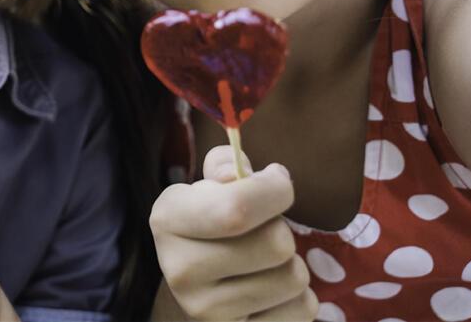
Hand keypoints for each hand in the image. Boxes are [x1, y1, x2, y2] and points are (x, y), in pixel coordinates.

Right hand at [149, 146, 317, 320]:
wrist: (199, 286)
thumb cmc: (213, 222)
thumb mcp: (210, 185)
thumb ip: (225, 163)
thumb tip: (237, 174)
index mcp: (167, 218)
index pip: (237, 209)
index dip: (274, 190)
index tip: (278, 180)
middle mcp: (179, 269)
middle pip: (276, 243)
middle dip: (282, 228)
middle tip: (262, 229)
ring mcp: (206, 312)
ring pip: (294, 277)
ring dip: (291, 263)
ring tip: (264, 262)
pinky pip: (303, 310)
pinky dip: (298, 297)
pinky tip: (271, 292)